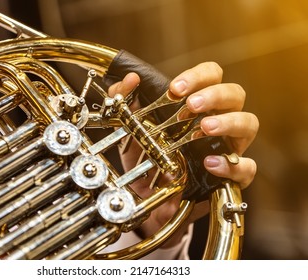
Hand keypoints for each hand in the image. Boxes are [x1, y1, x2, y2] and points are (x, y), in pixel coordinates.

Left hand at [108, 62, 258, 246]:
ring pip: (249, 124)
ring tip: (206, 127)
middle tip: (191, 105)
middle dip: (214, 95)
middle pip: (235, 94)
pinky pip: (246, 168)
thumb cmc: (146, 157)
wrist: (147, 195)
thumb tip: (129, 80)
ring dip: (229, 122)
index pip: (212, 76)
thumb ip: (124, 101)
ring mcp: (227, 147)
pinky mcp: (229, 176)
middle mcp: (218, 121)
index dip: (198, 76)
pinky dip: (231, 164)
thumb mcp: (131, 129)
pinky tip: (210, 162)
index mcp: (198, 105)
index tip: (175, 89)